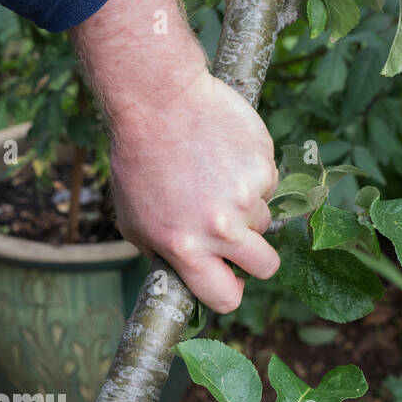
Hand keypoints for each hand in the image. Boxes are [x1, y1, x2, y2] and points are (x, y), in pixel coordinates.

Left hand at [70, 0, 279, 313]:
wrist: (158, 102)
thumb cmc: (138, 164)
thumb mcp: (134, 221)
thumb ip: (164, 253)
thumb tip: (187, 275)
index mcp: (186, 248)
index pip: (225, 298)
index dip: (229, 292)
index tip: (227, 281)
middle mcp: (220, 228)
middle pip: (265, 267)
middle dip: (255, 260)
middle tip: (238, 240)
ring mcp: (247, 195)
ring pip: (266, 220)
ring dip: (247, 210)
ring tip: (214, 181)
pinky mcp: (264, 164)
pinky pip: (268, 183)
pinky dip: (252, 175)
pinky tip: (224, 156)